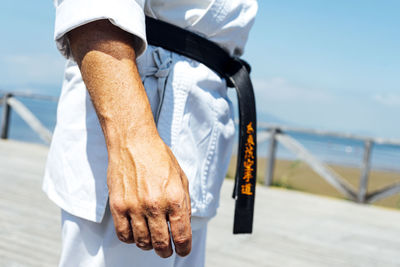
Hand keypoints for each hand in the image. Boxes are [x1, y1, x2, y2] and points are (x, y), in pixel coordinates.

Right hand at [68, 19, 190, 257]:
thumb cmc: (159, 157)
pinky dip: (131, 239)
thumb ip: (184, 203)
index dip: (184, 248)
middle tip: (167, 251)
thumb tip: (183, 226)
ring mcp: (134, 207)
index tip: (182, 251)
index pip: (182, 235)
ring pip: (142, 242)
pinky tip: (135, 233)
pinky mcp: (117, 206)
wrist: (133, 141)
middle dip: (166, 251)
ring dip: (149, 245)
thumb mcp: (181, 178)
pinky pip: (123, 234)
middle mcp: (155, 205)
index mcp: (176, 198)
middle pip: (161, 243)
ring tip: (151, 240)